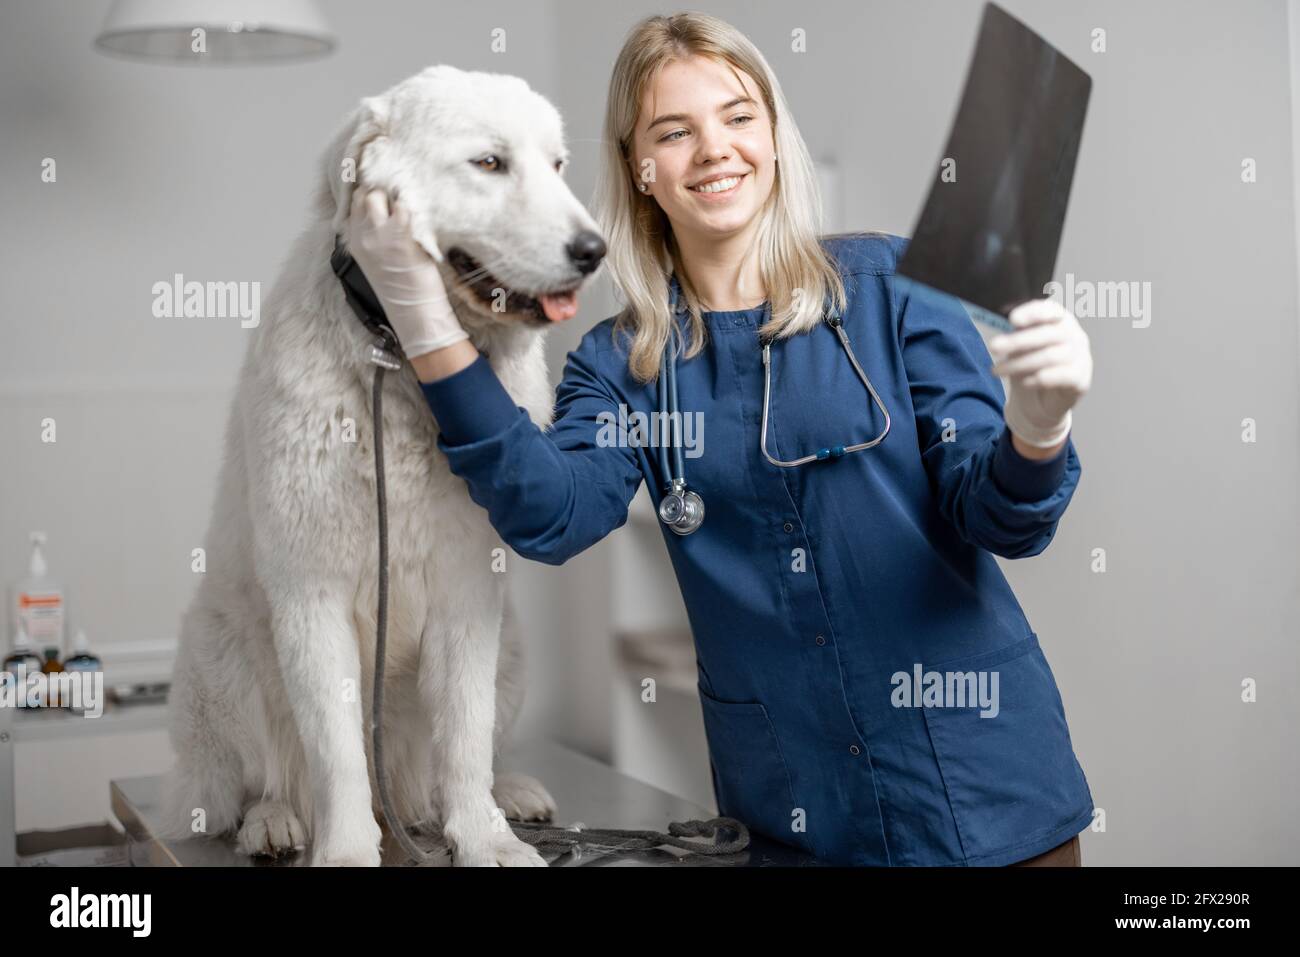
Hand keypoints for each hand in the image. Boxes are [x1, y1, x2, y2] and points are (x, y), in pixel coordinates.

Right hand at [346, 187, 467, 358]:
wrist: (414, 311)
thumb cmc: (401, 288)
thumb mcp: (376, 260)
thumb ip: (374, 236)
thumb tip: (385, 213)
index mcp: (355, 242)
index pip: (354, 205)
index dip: (368, 195)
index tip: (383, 194)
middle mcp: (363, 236)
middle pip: (365, 196)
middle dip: (381, 192)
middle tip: (398, 199)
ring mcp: (380, 236)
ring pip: (378, 196)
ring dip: (394, 196)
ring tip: (408, 206)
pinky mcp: (400, 237)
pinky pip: (403, 208)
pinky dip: (411, 207)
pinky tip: (419, 216)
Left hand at [988, 298, 1092, 448]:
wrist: (1041, 400)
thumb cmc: (1030, 365)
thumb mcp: (1019, 347)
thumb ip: (1015, 334)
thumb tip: (1002, 329)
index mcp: (1059, 320)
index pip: (1051, 310)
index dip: (1033, 313)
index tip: (1012, 319)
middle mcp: (1074, 335)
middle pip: (1048, 334)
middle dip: (1017, 341)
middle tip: (993, 347)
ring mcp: (1081, 356)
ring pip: (1051, 356)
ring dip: (1020, 364)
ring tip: (998, 370)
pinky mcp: (1081, 379)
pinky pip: (1063, 376)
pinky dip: (1041, 378)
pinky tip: (1025, 383)